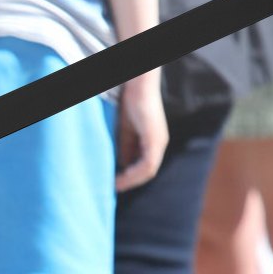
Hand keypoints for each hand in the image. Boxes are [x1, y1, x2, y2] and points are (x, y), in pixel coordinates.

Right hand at [114, 77, 167, 191]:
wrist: (138, 84)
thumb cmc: (131, 101)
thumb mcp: (126, 129)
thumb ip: (125, 145)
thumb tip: (121, 164)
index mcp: (152, 141)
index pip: (144, 166)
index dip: (130, 177)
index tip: (115, 183)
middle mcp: (159, 144)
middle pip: (147, 171)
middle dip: (130, 181)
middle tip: (114, 188)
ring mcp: (158, 142)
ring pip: (148, 170)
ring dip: (132, 180)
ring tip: (116, 185)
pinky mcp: (155, 140)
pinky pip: (148, 164)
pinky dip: (135, 173)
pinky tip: (123, 176)